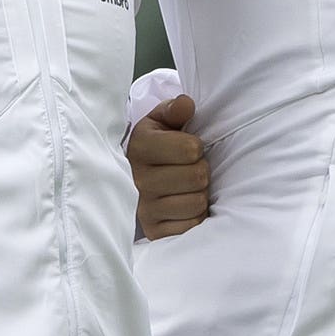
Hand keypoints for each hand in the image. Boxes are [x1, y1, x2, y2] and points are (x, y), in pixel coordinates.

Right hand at [130, 89, 210, 237]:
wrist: (133, 178)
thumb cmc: (156, 146)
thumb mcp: (161, 121)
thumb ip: (175, 110)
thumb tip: (186, 104)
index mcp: (140, 147)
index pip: (192, 149)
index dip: (196, 147)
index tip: (187, 148)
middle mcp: (137, 179)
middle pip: (198, 176)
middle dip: (200, 171)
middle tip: (187, 170)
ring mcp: (143, 208)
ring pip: (197, 202)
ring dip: (199, 195)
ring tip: (185, 188)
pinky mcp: (153, 231)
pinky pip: (191, 225)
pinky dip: (194, 217)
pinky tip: (182, 208)